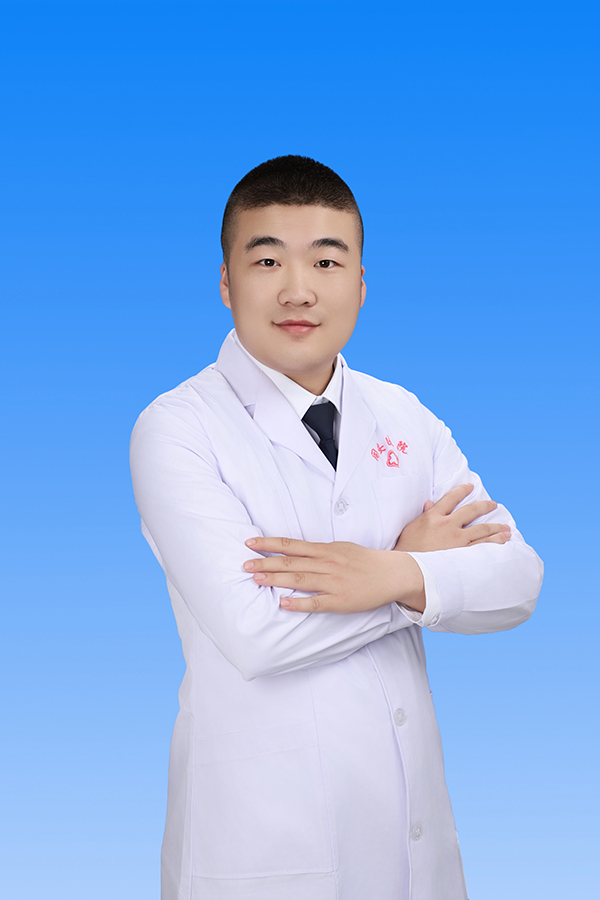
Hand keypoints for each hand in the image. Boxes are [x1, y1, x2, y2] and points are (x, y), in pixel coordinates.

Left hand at [244, 536, 424, 613]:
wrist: (392, 573)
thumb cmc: (364, 561)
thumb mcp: (341, 548)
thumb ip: (318, 550)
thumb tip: (296, 550)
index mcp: (325, 550)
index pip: (291, 544)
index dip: (269, 543)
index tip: (249, 542)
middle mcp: (326, 563)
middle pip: (290, 562)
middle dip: (265, 562)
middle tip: (244, 564)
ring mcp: (333, 582)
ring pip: (299, 579)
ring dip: (276, 579)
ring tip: (256, 579)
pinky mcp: (340, 600)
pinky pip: (316, 602)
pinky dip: (298, 603)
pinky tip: (282, 603)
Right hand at [394, 483, 510, 551]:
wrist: (408, 568)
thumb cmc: (405, 549)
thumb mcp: (411, 529)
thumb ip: (423, 515)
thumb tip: (429, 504)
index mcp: (433, 517)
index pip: (450, 498)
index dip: (462, 491)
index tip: (470, 487)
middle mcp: (447, 524)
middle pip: (471, 511)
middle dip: (484, 506)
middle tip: (493, 504)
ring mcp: (457, 539)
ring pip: (482, 529)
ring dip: (496, 527)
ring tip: (505, 528)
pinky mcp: (462, 554)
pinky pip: (483, 546)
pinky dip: (494, 542)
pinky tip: (503, 541)